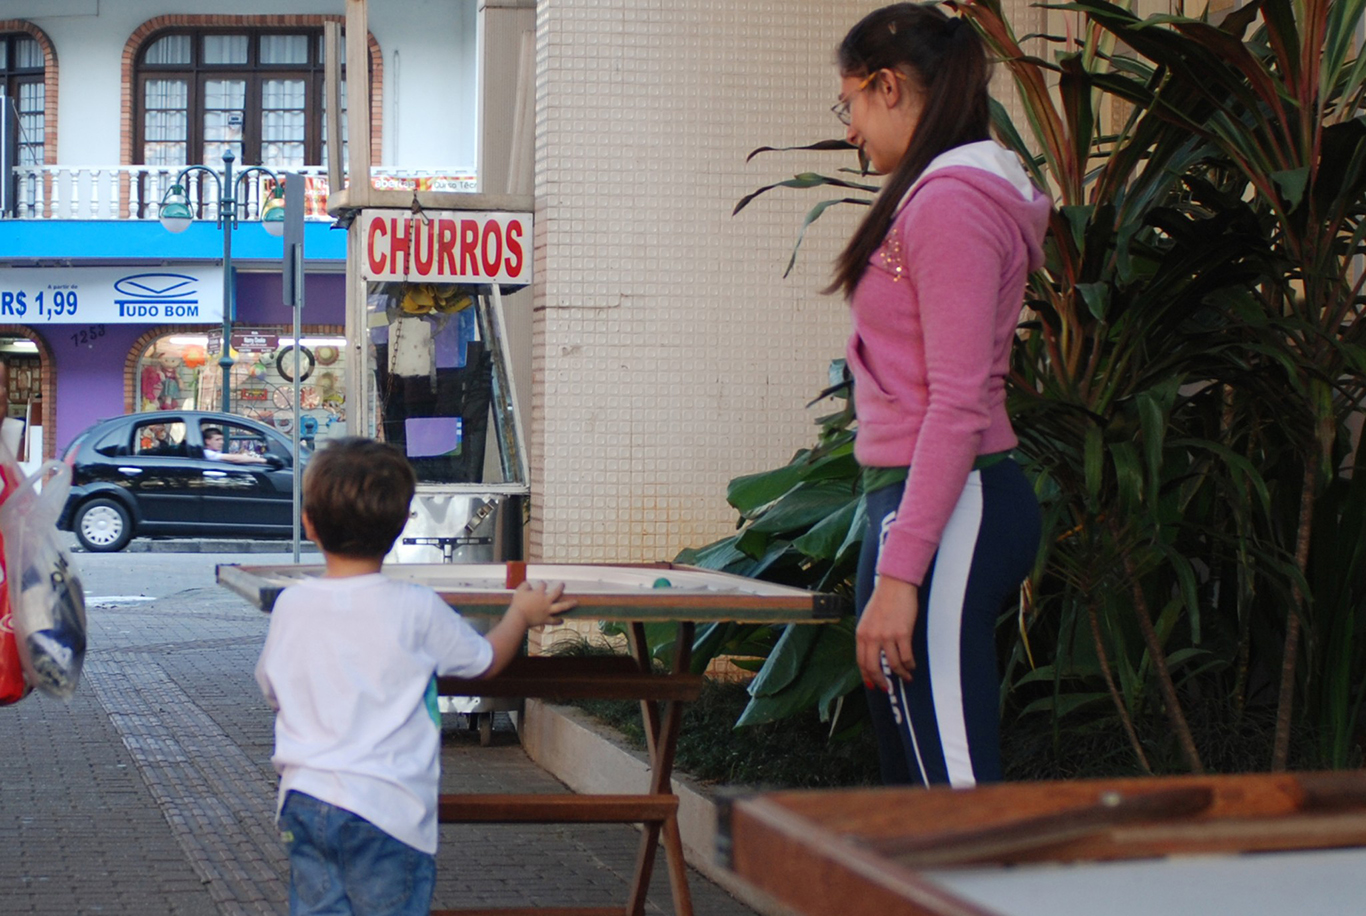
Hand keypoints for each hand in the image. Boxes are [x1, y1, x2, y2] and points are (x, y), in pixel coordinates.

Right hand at [508, 580, 576, 627]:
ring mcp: (547, 610)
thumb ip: (525, 585)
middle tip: (563, 584)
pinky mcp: (545, 619)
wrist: (518, 617)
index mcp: (539, 593)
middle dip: (560, 587)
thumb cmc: (518, 603)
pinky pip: (554, 620)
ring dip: (569, 604)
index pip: (543, 585)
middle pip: (556, 592)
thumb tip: (529, 583)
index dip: (542, 584)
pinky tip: (562, 620)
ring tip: (576, 602)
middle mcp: (546, 600)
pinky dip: (558, 620)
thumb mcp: (520, 591)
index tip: (541, 584)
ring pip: (561, 606)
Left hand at [856, 575, 918, 692]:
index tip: (873, 685)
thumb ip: (868, 636)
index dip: (867, 676)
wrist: (895, 585)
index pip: (861, 661)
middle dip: (881, 681)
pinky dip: (909, 665)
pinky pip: (906, 657)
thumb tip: (873, 653)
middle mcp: (871, 637)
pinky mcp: (902, 634)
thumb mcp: (868, 619)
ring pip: (893, 665)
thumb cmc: (883, 600)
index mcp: (861, 634)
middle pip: (874, 667)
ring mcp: (887, 636)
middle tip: (888, 688)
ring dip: (901, 674)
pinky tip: (912, 667)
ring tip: (906, 677)